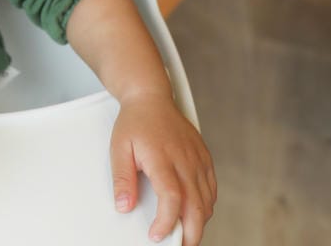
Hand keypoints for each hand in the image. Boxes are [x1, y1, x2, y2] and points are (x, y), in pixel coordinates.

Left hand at [110, 91, 215, 244]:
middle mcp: (185, 160)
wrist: (151, 98)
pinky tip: (195, 213)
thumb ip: (122, 179)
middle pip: (196, 206)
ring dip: (199, 222)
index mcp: (162, 158)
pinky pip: (211, 189)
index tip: (156, 235)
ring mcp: (198, 159)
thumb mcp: (119, 149)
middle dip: (190, 233)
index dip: (166, 221)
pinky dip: (206, 206)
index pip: (171, 198)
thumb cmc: (135, 123)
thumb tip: (124, 205)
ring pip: (207, 201)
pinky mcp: (205, 158)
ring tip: (185, 234)